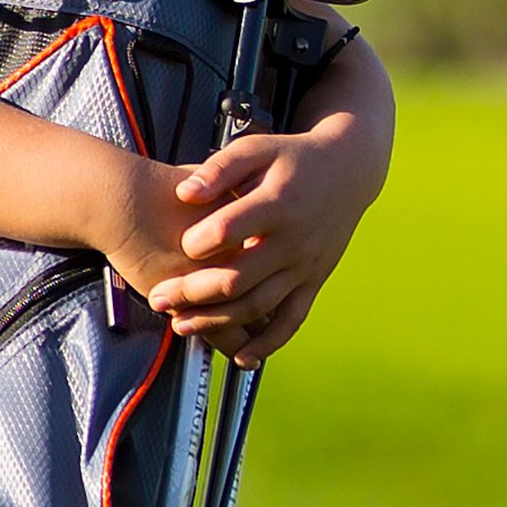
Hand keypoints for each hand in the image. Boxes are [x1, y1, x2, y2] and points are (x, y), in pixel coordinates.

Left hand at [115, 104, 380, 363]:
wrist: (348, 171)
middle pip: (238, 278)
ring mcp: (305, 266)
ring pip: (258, 306)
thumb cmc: (292, 158)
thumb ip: (219, 169)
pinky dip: (268, 343)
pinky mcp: (313, 282)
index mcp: (277, 203)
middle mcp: (293, 241)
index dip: (199, 241)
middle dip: (192, 293)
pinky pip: (291, 320)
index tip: (181, 244)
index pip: (230, 230)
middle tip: (158, 299)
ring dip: (217, 322)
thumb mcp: (257, 149)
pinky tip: (240, 357)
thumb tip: (184, 194)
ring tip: (180, 326)